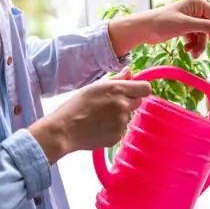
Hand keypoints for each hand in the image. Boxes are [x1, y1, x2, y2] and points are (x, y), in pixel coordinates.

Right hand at [28, 67, 150, 163]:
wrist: (64, 130)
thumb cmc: (76, 106)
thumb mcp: (95, 87)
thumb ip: (116, 79)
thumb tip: (129, 71)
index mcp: (118, 90)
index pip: (145, 88)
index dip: (140, 89)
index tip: (133, 91)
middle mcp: (123, 106)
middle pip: (138, 102)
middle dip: (128, 102)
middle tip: (110, 105)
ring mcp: (121, 123)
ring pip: (127, 117)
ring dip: (118, 116)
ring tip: (99, 118)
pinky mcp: (117, 136)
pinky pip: (120, 130)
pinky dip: (112, 129)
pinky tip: (98, 127)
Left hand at [109, 0, 209, 58]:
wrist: (143, 29)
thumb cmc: (162, 22)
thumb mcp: (186, 25)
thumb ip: (206, 27)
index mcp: (198, 3)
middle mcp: (196, 10)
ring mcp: (191, 20)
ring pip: (204, 36)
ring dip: (200, 46)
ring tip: (194, 55)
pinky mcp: (185, 29)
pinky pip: (196, 39)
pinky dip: (193, 46)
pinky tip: (187, 50)